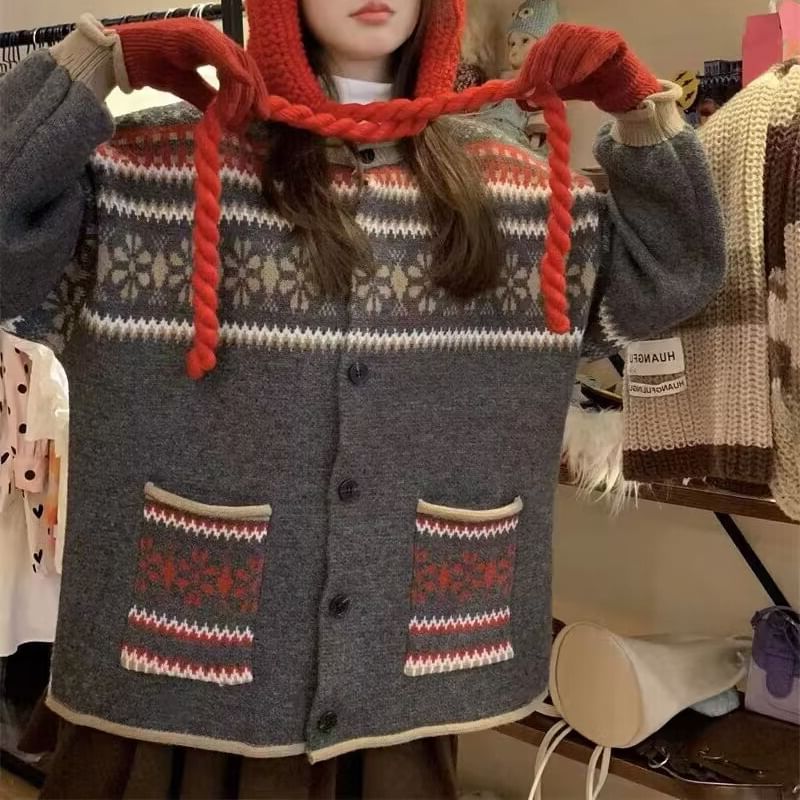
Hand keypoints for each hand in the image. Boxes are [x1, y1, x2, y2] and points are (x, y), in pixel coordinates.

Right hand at [115, 17, 251, 110]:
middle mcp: (210, 35)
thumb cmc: (152, 69)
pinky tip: (240, 85)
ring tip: (235, 116)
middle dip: (255, 92)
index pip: (243, 66)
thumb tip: (231, 117)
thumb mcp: (189, 88)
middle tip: (258, 118)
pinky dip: (232, 68)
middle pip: (245, 61)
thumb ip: (211, 99)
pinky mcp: (191, 33)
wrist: (121, 58)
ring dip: (240, 90)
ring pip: (236, 58)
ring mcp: (201, 31)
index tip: (260, 115)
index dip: (256, 91)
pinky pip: (219, 51)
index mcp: (211, 46)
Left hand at [519, 24, 660, 113]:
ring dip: (565, 63)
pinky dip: (586, 62)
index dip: (531, 64)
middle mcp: (577, 33)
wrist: (616, 92)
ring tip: (562, 84)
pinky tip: (580, 78)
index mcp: (560, 42)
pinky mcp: (614, 42)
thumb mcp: (556, 91)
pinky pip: (599, 45)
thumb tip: (513, 96)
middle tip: (544, 84)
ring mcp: (596, 35)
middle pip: (558, 36)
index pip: (541, 45)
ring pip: (577, 39)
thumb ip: (536, 91)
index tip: (526, 85)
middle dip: (546, 61)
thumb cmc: (586, 86)